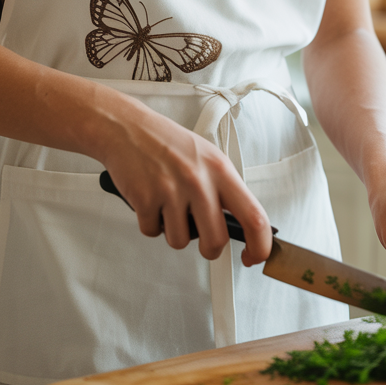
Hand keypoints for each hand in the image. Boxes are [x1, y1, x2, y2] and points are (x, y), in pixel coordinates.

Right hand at [97, 94, 272, 264]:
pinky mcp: (145, 200)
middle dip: (210, 249)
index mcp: (220, 170)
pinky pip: (152, 232)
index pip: (254, 217)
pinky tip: (152, 202)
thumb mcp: (208, 157)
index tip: (255, 256)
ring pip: (181, 241)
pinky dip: (151, 223)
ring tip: (170, 208)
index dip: (259, 245)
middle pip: (216, 240)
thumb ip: (224, 189)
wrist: (126, 128)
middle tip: (204, 241)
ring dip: (174, 232)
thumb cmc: (167, 142)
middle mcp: (198, 180)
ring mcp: (171, 191)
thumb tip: (243, 222)